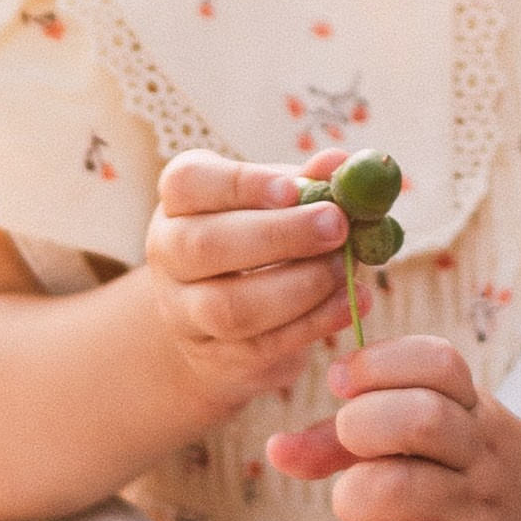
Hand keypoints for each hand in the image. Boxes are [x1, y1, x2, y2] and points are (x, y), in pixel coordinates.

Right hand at [142, 147, 353, 414]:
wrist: (226, 320)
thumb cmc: (258, 238)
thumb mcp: (276, 203)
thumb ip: (307, 183)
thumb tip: (340, 164)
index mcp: (181, 201)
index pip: (189, 183)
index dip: (242, 184)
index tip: (295, 188)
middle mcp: (169, 253)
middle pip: (205, 245)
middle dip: (279, 236)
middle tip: (337, 227)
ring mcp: (184, 311)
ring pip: (230, 307)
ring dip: (299, 288)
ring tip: (345, 270)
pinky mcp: (215, 357)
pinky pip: (262, 346)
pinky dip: (314, 324)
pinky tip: (352, 303)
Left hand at [267, 335, 520, 520]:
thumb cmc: (473, 471)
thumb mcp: (431, 434)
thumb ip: (346, 439)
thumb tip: (277, 449)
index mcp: (472, 406)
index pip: (436, 363)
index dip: (378, 363)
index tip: (344, 381)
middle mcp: (481, 454)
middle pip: (420, 419)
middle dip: (362, 426)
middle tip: (353, 446)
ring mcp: (482, 513)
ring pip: (404, 490)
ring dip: (359, 496)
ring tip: (362, 505)